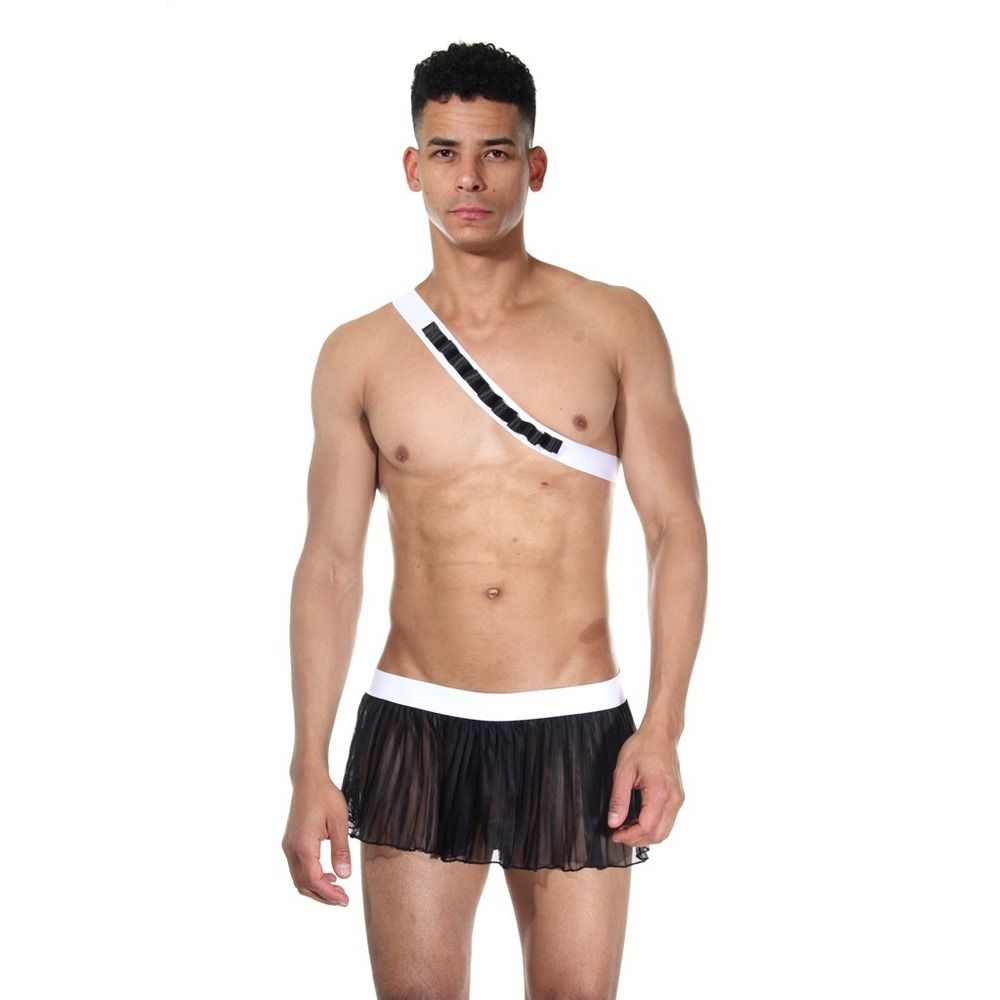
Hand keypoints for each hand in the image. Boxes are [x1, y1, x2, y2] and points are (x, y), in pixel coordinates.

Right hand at [281, 773, 352, 905]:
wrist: (308, 780)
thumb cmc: (325, 797)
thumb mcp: (339, 822)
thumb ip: (341, 850)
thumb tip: (344, 877)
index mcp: (303, 846)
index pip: (314, 881)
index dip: (329, 895)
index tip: (345, 900)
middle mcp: (291, 849)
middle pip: (303, 885)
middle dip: (322, 896)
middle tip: (343, 899)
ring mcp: (288, 846)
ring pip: (298, 878)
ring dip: (316, 888)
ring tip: (337, 889)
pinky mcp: (290, 842)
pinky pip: (297, 868)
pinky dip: (311, 877)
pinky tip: (327, 874)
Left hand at [606, 726, 684, 847]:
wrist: (661, 733)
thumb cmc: (643, 746)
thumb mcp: (623, 770)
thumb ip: (619, 798)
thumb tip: (614, 822)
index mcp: (660, 792)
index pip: (647, 827)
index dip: (629, 836)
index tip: (614, 834)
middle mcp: (673, 799)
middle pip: (658, 835)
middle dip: (637, 840)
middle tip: (619, 834)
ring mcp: (678, 799)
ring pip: (665, 831)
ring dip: (645, 835)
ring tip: (626, 828)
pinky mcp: (678, 797)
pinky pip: (668, 821)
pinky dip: (653, 827)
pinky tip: (638, 820)